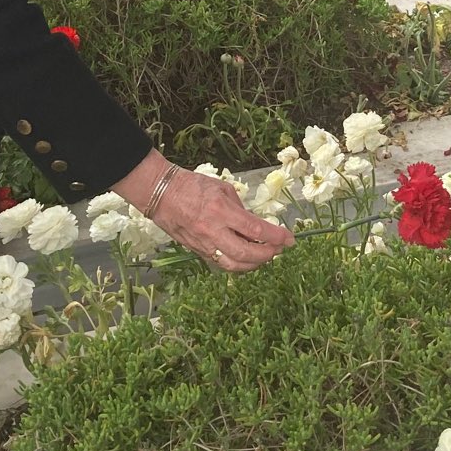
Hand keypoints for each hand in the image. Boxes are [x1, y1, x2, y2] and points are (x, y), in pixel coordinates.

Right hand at [116, 152, 291, 272]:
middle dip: (269, 254)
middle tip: (280, 248)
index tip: (289, 238)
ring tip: (266, 256)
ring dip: (255, 264)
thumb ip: (240, 208)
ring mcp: (204, 244)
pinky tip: (247, 258)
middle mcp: (213, 232)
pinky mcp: (197, 251)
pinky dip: (239, 264)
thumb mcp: (222, 188)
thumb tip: (254, 224)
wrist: (161, 194)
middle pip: (248, 254)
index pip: (256, 231)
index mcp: (221, 211)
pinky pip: (222, 263)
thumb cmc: (192, 185)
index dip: (276, 237)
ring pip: (235, 265)